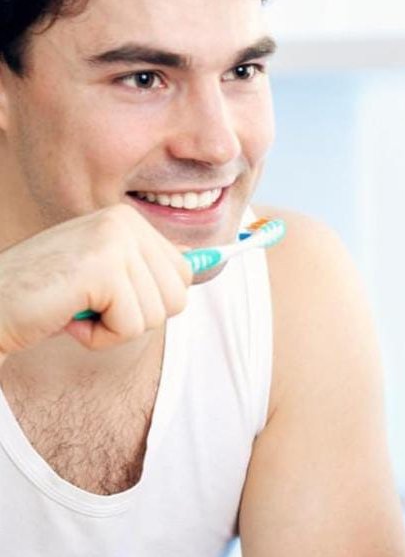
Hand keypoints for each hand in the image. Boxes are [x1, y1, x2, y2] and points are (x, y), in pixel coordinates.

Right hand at [0, 204, 192, 361]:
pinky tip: (68, 317)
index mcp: (128, 219)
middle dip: (136, 317)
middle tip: (90, 305)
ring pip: (157, 315)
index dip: (148, 301)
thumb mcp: (107, 278)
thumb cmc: (47, 299)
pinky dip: (100, 337)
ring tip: (76, 309)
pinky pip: (131, 326)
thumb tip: (204, 259)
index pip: (185, 275)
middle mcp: (124, 221)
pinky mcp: (102, 268)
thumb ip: (148, 268)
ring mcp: (114, 241)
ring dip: (114, 329)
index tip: (106, 294)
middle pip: (178, 297)